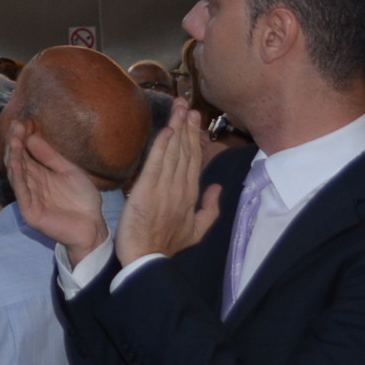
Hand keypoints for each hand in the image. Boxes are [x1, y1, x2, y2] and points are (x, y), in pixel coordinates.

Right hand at [4, 118, 106, 258]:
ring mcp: (28, 199)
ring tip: (14, 140)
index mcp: (38, 174)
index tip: (21, 121)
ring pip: (16, 174)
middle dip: (15, 143)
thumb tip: (31, 136)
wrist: (94, 226)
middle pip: (17, 160)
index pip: (24, 153)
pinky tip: (17, 163)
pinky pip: (22, 193)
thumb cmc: (82, 200)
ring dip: (14, 157)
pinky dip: (18, 178)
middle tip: (16, 126)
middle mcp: (30, 184)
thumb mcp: (68, 170)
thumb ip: (50, 156)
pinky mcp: (30, 212)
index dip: (21, 137)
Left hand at [117, 105, 223, 267]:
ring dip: (176, 128)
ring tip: (179, 108)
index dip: (195, 138)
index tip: (195, 119)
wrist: (147, 259)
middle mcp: (180, 188)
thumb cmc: (168, 245)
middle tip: (188, 105)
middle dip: (188, 127)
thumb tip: (218, 187)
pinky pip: (156, 164)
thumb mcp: (197, 230)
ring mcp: (164, 189)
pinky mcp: (146, 191)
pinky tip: (167, 130)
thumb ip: (210, 209)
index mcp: (190, 195)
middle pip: (186, 152)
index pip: (194, 161)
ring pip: (173, 153)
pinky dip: (162, 146)